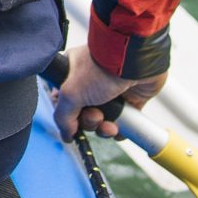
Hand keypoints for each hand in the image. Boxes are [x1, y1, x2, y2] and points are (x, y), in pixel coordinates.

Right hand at [52, 47, 166, 138]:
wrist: (135, 62)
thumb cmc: (101, 68)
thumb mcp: (71, 93)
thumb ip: (63, 116)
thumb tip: (66, 135)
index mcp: (71, 74)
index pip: (62, 101)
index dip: (67, 114)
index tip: (72, 120)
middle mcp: (90, 82)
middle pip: (82, 114)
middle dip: (89, 121)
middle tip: (95, 115)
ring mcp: (110, 91)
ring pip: (102, 120)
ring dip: (103, 128)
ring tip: (109, 124)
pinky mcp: (129, 99)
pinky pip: (121, 121)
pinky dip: (119, 130)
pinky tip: (118, 129)